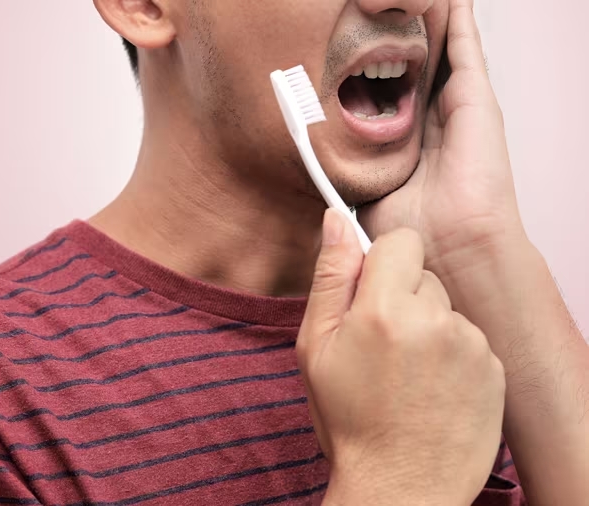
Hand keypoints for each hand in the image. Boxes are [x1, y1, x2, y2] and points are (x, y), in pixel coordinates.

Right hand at [298, 209, 505, 504]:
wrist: (401, 485)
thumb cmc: (349, 420)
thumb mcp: (315, 347)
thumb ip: (330, 277)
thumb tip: (336, 219)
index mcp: (385, 310)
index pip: (403, 241)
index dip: (382, 262)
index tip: (371, 290)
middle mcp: (436, 320)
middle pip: (424, 275)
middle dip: (402, 297)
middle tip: (380, 343)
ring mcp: (471, 345)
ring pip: (446, 308)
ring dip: (428, 326)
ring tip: (407, 372)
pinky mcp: (493, 369)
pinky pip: (469, 339)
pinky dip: (452, 354)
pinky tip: (431, 387)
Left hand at [357, 0, 525, 272]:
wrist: (450, 243)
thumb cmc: (408, 229)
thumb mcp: (361, 193)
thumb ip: (340, 175)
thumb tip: (309, 169)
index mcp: (407, 140)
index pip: (386, 90)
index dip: (370, 67)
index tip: (348, 45)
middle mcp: (433, 119)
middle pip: (415, 63)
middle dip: (399, 35)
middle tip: (377, 12)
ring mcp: (456, 106)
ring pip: (440, 48)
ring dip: (428, 21)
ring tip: (415, 0)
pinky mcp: (476, 97)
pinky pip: (465, 45)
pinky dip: (457, 18)